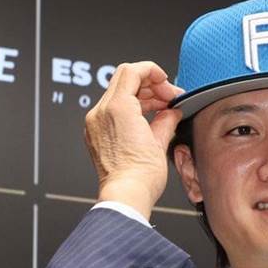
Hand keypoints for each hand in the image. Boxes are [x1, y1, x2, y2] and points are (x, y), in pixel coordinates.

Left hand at [84, 61, 182, 218]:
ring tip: (161, 110)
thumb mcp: (160, 141)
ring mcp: (95, 124)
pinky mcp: (95, 135)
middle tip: (169, 99)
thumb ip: (167, 119)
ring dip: (140, 97)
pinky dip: (128, 109)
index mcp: (117, 107)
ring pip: (117, 94)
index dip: (152, 71)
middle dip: (150, 86)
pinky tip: (146, 120)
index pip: (132, 71)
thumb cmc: (140, 176)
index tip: (165, 81)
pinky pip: (111, 111)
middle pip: (124, 80)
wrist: (126, 196)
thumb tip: (171, 113)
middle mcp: (101, 112)